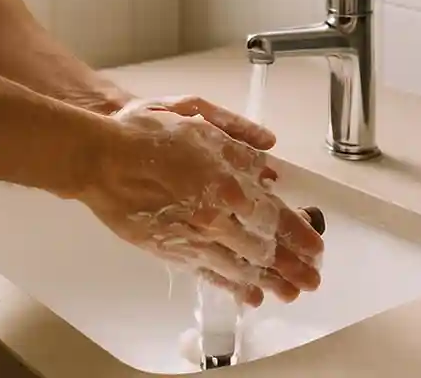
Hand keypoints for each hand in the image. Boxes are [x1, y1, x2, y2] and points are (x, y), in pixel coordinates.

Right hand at [84, 103, 323, 306]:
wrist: (103, 159)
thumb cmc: (150, 136)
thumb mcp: (202, 126)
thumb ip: (239, 148)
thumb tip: (268, 171)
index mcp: (227, 184)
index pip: (274, 216)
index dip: (299, 234)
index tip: (317, 250)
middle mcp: (215, 216)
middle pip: (263, 247)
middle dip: (291, 266)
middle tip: (311, 281)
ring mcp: (193, 237)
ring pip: (239, 266)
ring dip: (268, 282)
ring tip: (289, 294)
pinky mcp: (171, 250)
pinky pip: (209, 273)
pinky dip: (232, 286)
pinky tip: (248, 294)